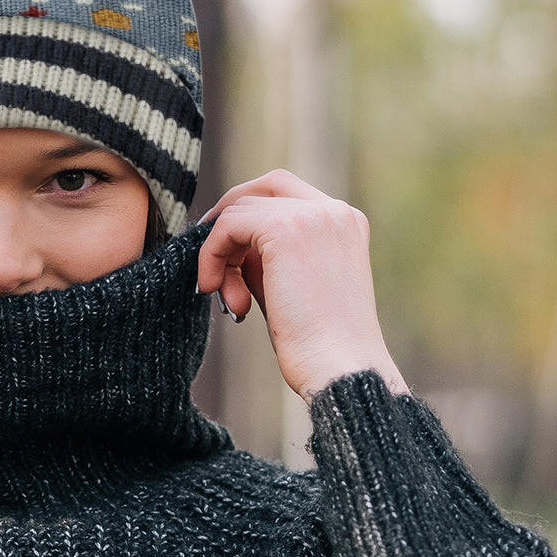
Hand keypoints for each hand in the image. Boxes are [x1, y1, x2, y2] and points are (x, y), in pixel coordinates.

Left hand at [197, 170, 407, 401]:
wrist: (340, 369)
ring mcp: (313, 216)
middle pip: (263, 188)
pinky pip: (228, 226)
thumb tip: (227, 242)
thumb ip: (265, 255)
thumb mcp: (290, 284)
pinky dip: (211, 255)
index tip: (226, 252)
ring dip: (221, 253)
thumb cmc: (316, 342)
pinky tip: (213, 288)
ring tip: (230, 299)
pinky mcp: (287, 230)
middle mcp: (334, 211)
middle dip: (230, 220)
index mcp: (344, 222)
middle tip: (212, 261)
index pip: (285, 192)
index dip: (248, 215)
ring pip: (240, 209)